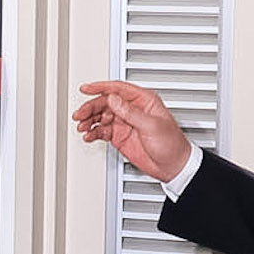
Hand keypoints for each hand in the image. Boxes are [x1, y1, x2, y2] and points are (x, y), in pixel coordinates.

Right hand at [72, 81, 193, 182]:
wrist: (173, 166)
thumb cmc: (171, 144)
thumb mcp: (152, 125)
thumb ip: (131, 112)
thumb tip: (114, 100)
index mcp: (143, 101)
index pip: (118, 89)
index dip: (100, 87)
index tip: (86, 88)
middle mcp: (132, 110)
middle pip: (105, 103)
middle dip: (90, 107)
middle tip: (80, 114)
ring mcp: (125, 122)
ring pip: (101, 116)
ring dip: (90, 120)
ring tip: (82, 126)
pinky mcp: (119, 136)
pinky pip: (102, 131)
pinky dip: (93, 132)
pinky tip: (89, 135)